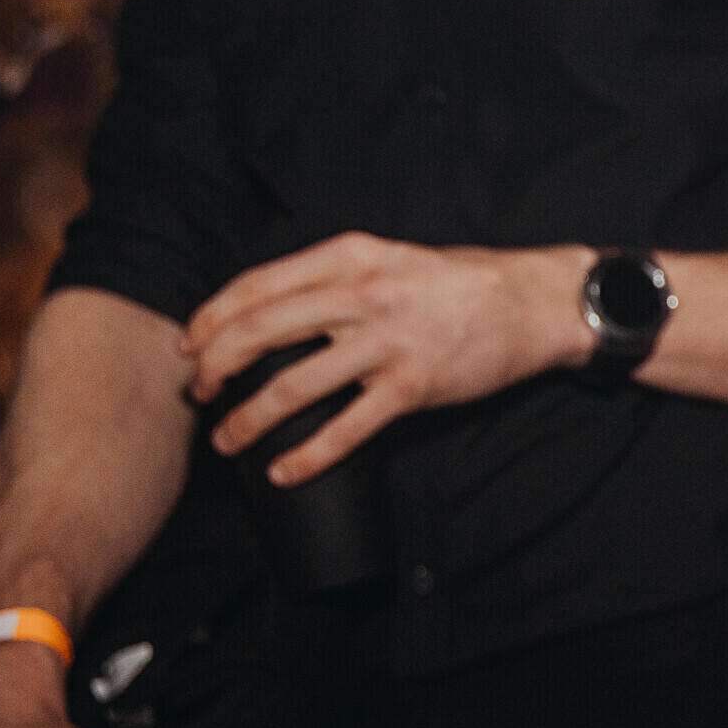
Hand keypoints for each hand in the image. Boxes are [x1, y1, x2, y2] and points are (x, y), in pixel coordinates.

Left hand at [183, 235, 594, 484]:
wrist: (536, 303)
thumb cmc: (464, 282)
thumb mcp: (392, 259)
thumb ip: (338, 278)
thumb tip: (274, 311)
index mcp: (353, 256)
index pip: (259, 285)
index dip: (213, 317)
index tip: (192, 342)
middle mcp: (364, 295)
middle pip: (261, 333)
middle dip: (216, 367)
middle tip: (201, 392)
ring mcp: (388, 343)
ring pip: (292, 386)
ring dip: (248, 419)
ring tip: (228, 440)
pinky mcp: (413, 387)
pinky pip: (346, 429)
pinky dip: (307, 456)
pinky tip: (284, 471)